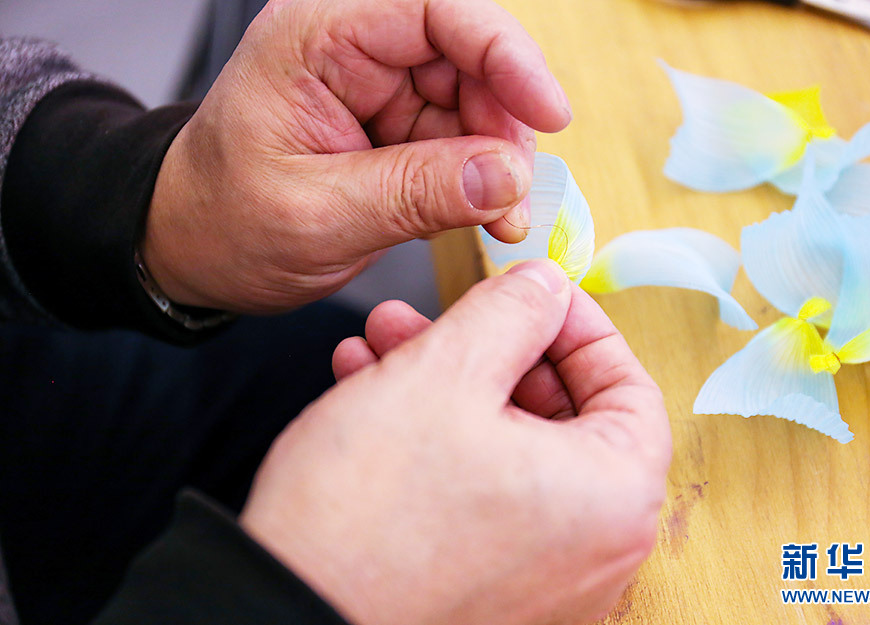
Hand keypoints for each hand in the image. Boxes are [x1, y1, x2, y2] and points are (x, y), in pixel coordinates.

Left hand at [144, 0, 570, 312]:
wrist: (193, 246)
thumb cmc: (226, 222)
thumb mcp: (317, 216)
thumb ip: (414, 193)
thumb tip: (509, 178)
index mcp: (317, 37)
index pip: (433, 11)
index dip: (504, 53)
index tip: (548, 112)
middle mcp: (354, 48)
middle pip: (468, 56)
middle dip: (505, 123)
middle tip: (516, 193)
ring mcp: (380, 87)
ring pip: (476, 102)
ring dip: (500, 160)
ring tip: (499, 217)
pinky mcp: (397, 127)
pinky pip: (463, 141)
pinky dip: (483, 181)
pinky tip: (482, 215)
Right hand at [239, 260, 670, 624]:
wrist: (284, 613)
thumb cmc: (369, 514)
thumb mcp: (446, 371)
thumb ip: (512, 312)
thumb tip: (544, 286)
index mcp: (611, 497)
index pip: (627, 386)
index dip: (576, 324)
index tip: (531, 294)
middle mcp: (590, 548)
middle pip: (556, 414)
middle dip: (486, 348)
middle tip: (439, 315)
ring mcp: (539, 577)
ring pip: (505, 447)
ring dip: (446, 384)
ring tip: (384, 346)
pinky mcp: (485, 591)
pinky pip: (477, 493)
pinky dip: (435, 440)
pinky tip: (372, 393)